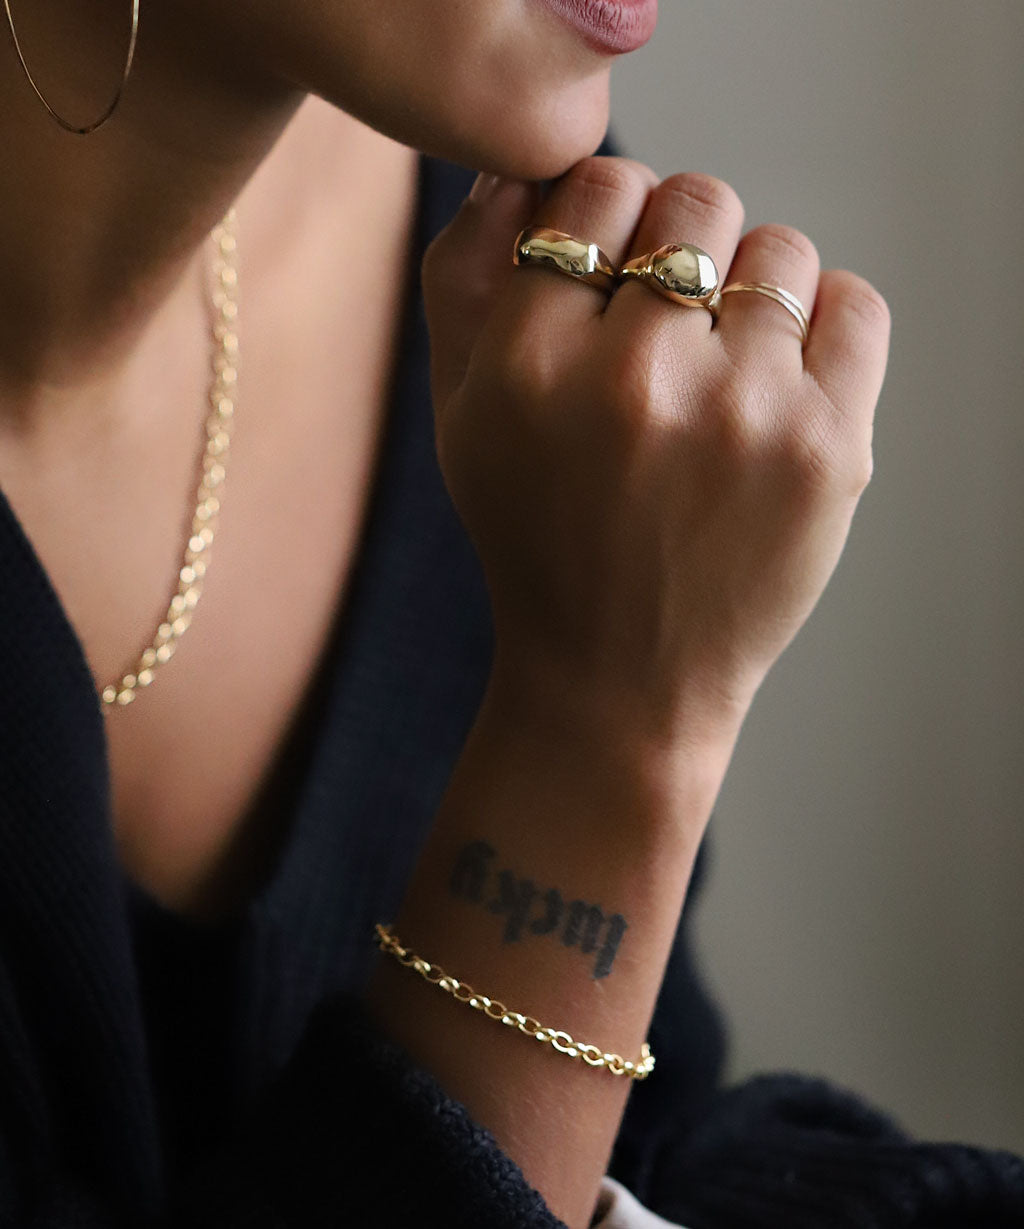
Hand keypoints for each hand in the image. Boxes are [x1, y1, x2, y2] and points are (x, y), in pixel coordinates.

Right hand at [424, 159, 889, 749]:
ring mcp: (744, 416)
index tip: (609, 273)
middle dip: (678, 249)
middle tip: (665, 327)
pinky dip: (822, 326)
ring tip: (721, 373)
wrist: (617, 680)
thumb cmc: (535, 538)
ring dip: (750, 295)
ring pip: (778, 250)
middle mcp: (637, 381)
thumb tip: (523, 170)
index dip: (607, 218)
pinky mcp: (829, 452)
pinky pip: (853, 304)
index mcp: (529, 365)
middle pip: (696, 200)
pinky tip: (778, 383)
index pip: (598, 186)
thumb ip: (465, 274)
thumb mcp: (459, 415)